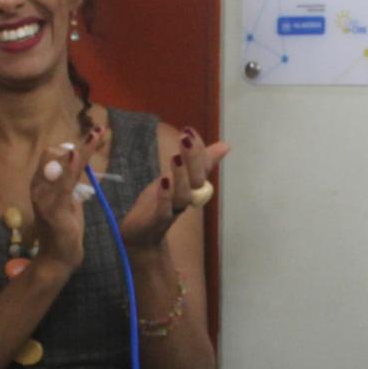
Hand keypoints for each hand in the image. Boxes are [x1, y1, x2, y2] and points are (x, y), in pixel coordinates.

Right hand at [29, 130, 90, 273]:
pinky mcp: (53, 210)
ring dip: (82, 150)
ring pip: (62, 166)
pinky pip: (62, 186)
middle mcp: (39, 186)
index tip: (95, 136)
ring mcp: (44, 198)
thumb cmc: (62, 228)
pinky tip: (78, 155)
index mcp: (42, 182)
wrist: (57, 258)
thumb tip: (78, 157)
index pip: (54, 154)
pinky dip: (70, 168)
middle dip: (81, 143)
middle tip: (101, 131)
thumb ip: (71, 179)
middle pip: (57, 155)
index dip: (73, 143)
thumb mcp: (69, 198)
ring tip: (97, 135)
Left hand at [120, 127, 228, 250]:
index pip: (199, 168)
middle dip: (192, 160)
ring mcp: (171, 211)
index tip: (189, 131)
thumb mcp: (177, 179)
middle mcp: (185, 199)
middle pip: (194, 181)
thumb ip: (200, 163)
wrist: (141, 237)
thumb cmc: (160, 204)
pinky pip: (164, 210)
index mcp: (191, 188)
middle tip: (186, 139)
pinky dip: (165, 197)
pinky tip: (164, 182)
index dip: (196, 151)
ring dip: (180, 176)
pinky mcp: (156, 222)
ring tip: (177, 157)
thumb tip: (225, 145)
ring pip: (181, 195)